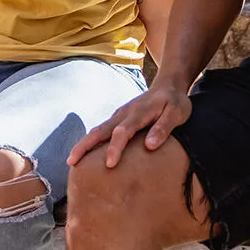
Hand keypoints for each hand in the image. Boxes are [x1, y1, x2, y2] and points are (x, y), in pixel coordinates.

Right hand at [67, 82, 191, 168]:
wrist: (168, 85)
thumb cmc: (174, 102)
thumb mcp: (177, 113)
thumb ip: (163, 128)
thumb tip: (150, 146)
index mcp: (138, 113)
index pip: (123, 132)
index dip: (115, 147)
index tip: (109, 164)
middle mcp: (124, 114)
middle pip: (100, 130)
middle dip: (85, 146)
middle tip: (72, 162)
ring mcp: (119, 116)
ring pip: (97, 130)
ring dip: (83, 144)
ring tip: (72, 161)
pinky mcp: (118, 119)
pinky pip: (101, 130)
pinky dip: (90, 141)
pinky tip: (85, 153)